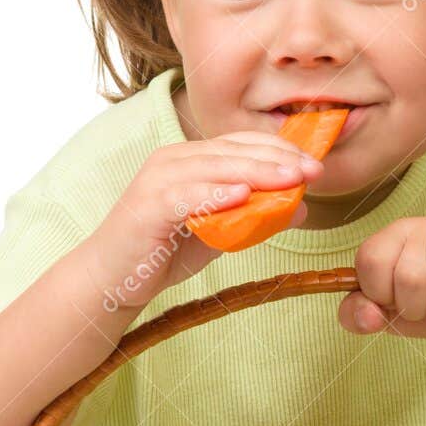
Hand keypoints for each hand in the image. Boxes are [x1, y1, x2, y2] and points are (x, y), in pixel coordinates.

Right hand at [96, 133, 323, 304]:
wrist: (111, 280)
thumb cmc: (163, 254)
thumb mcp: (219, 233)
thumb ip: (253, 217)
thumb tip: (298, 207)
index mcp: (189, 159)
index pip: (241, 145)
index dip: (279, 151)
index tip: (314, 165)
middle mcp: (173, 159)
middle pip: (233, 152)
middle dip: (278, 160)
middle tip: (313, 170)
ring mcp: (159, 178)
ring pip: (216, 168)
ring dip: (258, 172)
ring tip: (291, 179)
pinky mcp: (150, 204)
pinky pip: (188, 195)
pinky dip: (217, 193)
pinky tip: (244, 195)